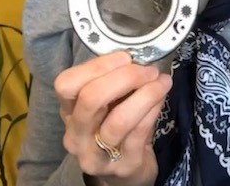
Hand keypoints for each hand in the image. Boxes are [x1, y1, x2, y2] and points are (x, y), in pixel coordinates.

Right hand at [54, 51, 171, 185]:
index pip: (66, 84)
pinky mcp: (123, 167)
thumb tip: (138, 57)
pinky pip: (139, 132)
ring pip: (119, 119)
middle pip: (91, 99)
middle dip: (125, 77)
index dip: (97, 66)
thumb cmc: (115, 123)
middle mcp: (76, 135)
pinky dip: (153, 109)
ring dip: (146, 94)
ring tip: (162, 81)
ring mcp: (97, 155)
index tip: (125, 57)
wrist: (125, 172)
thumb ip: (113, 80)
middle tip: (148, 70)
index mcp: (69, 111)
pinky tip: (161, 98)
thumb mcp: (107, 102)